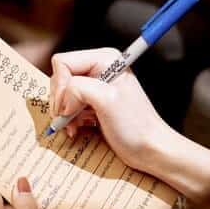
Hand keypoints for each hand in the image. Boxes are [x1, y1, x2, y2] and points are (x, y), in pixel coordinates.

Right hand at [49, 48, 167, 173]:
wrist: (150, 149)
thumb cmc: (136, 125)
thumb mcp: (106, 100)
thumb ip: (78, 88)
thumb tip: (62, 99)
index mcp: (104, 59)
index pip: (63, 63)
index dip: (60, 86)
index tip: (68, 108)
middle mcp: (98, 69)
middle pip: (59, 77)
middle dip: (61, 101)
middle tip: (69, 118)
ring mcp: (95, 87)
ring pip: (61, 93)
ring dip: (64, 113)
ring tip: (74, 126)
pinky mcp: (92, 103)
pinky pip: (67, 106)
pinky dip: (68, 119)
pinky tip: (77, 128)